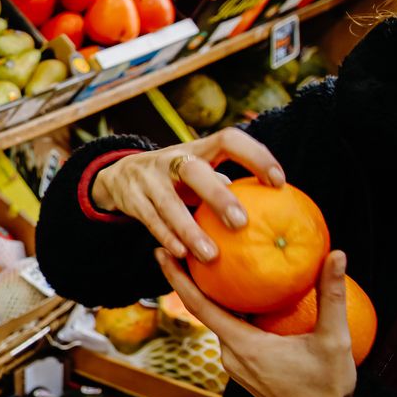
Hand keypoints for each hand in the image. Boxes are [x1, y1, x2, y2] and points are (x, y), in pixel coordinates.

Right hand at [93, 128, 285, 260]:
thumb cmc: (177, 180)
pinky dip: (167, 237)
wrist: (118, 176)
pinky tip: (183, 255)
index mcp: (197, 149)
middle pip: (193, 171)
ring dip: (190, 229)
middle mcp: (171, 160)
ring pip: (168, 203)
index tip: (279, 182)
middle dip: (217, 196)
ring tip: (211, 255)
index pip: (228, 140)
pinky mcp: (131, 199)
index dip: (255, 156)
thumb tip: (276, 211)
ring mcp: (148, 179)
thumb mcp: (198, 174)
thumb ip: (225, 185)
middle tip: (242, 224)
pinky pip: (150, 220)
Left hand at [156, 248, 356, 396]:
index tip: (161, 253)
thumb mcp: (335, 339)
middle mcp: (230, 355)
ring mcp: (235, 364)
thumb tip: (338, 255)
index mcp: (243, 346)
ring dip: (213, 296)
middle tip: (182, 246)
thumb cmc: (329, 387)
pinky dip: (230, 312)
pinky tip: (242, 296)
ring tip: (210, 265)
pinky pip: (231, 333)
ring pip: (219, 322)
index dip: (178, 278)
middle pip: (203, 310)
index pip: (199, 306)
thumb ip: (333, 295)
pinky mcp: (243, 369)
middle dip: (191, 280)